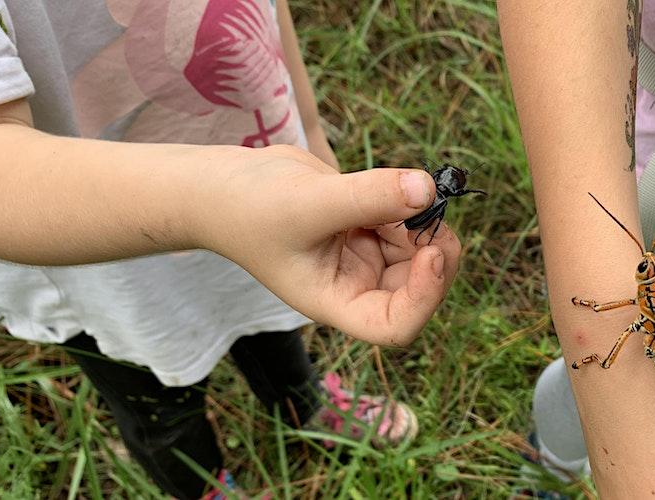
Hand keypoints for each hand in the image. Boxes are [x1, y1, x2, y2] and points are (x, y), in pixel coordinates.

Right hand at [199, 145, 460, 346]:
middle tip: (431, 210)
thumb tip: (429, 188)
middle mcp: (355, 285)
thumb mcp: (311, 201)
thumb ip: (370, 196)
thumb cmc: (251, 206)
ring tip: (400, 191)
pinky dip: (410, 205)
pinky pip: (407, 222)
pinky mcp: (366, 227)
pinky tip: (390, 185)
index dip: (425, 298)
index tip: (431, 254)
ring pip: (418, 251)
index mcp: (336, 301)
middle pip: (418, 287)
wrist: (222, 184)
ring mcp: (363, 257)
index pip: (395, 326)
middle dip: (432, 252)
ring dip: (423, 224)